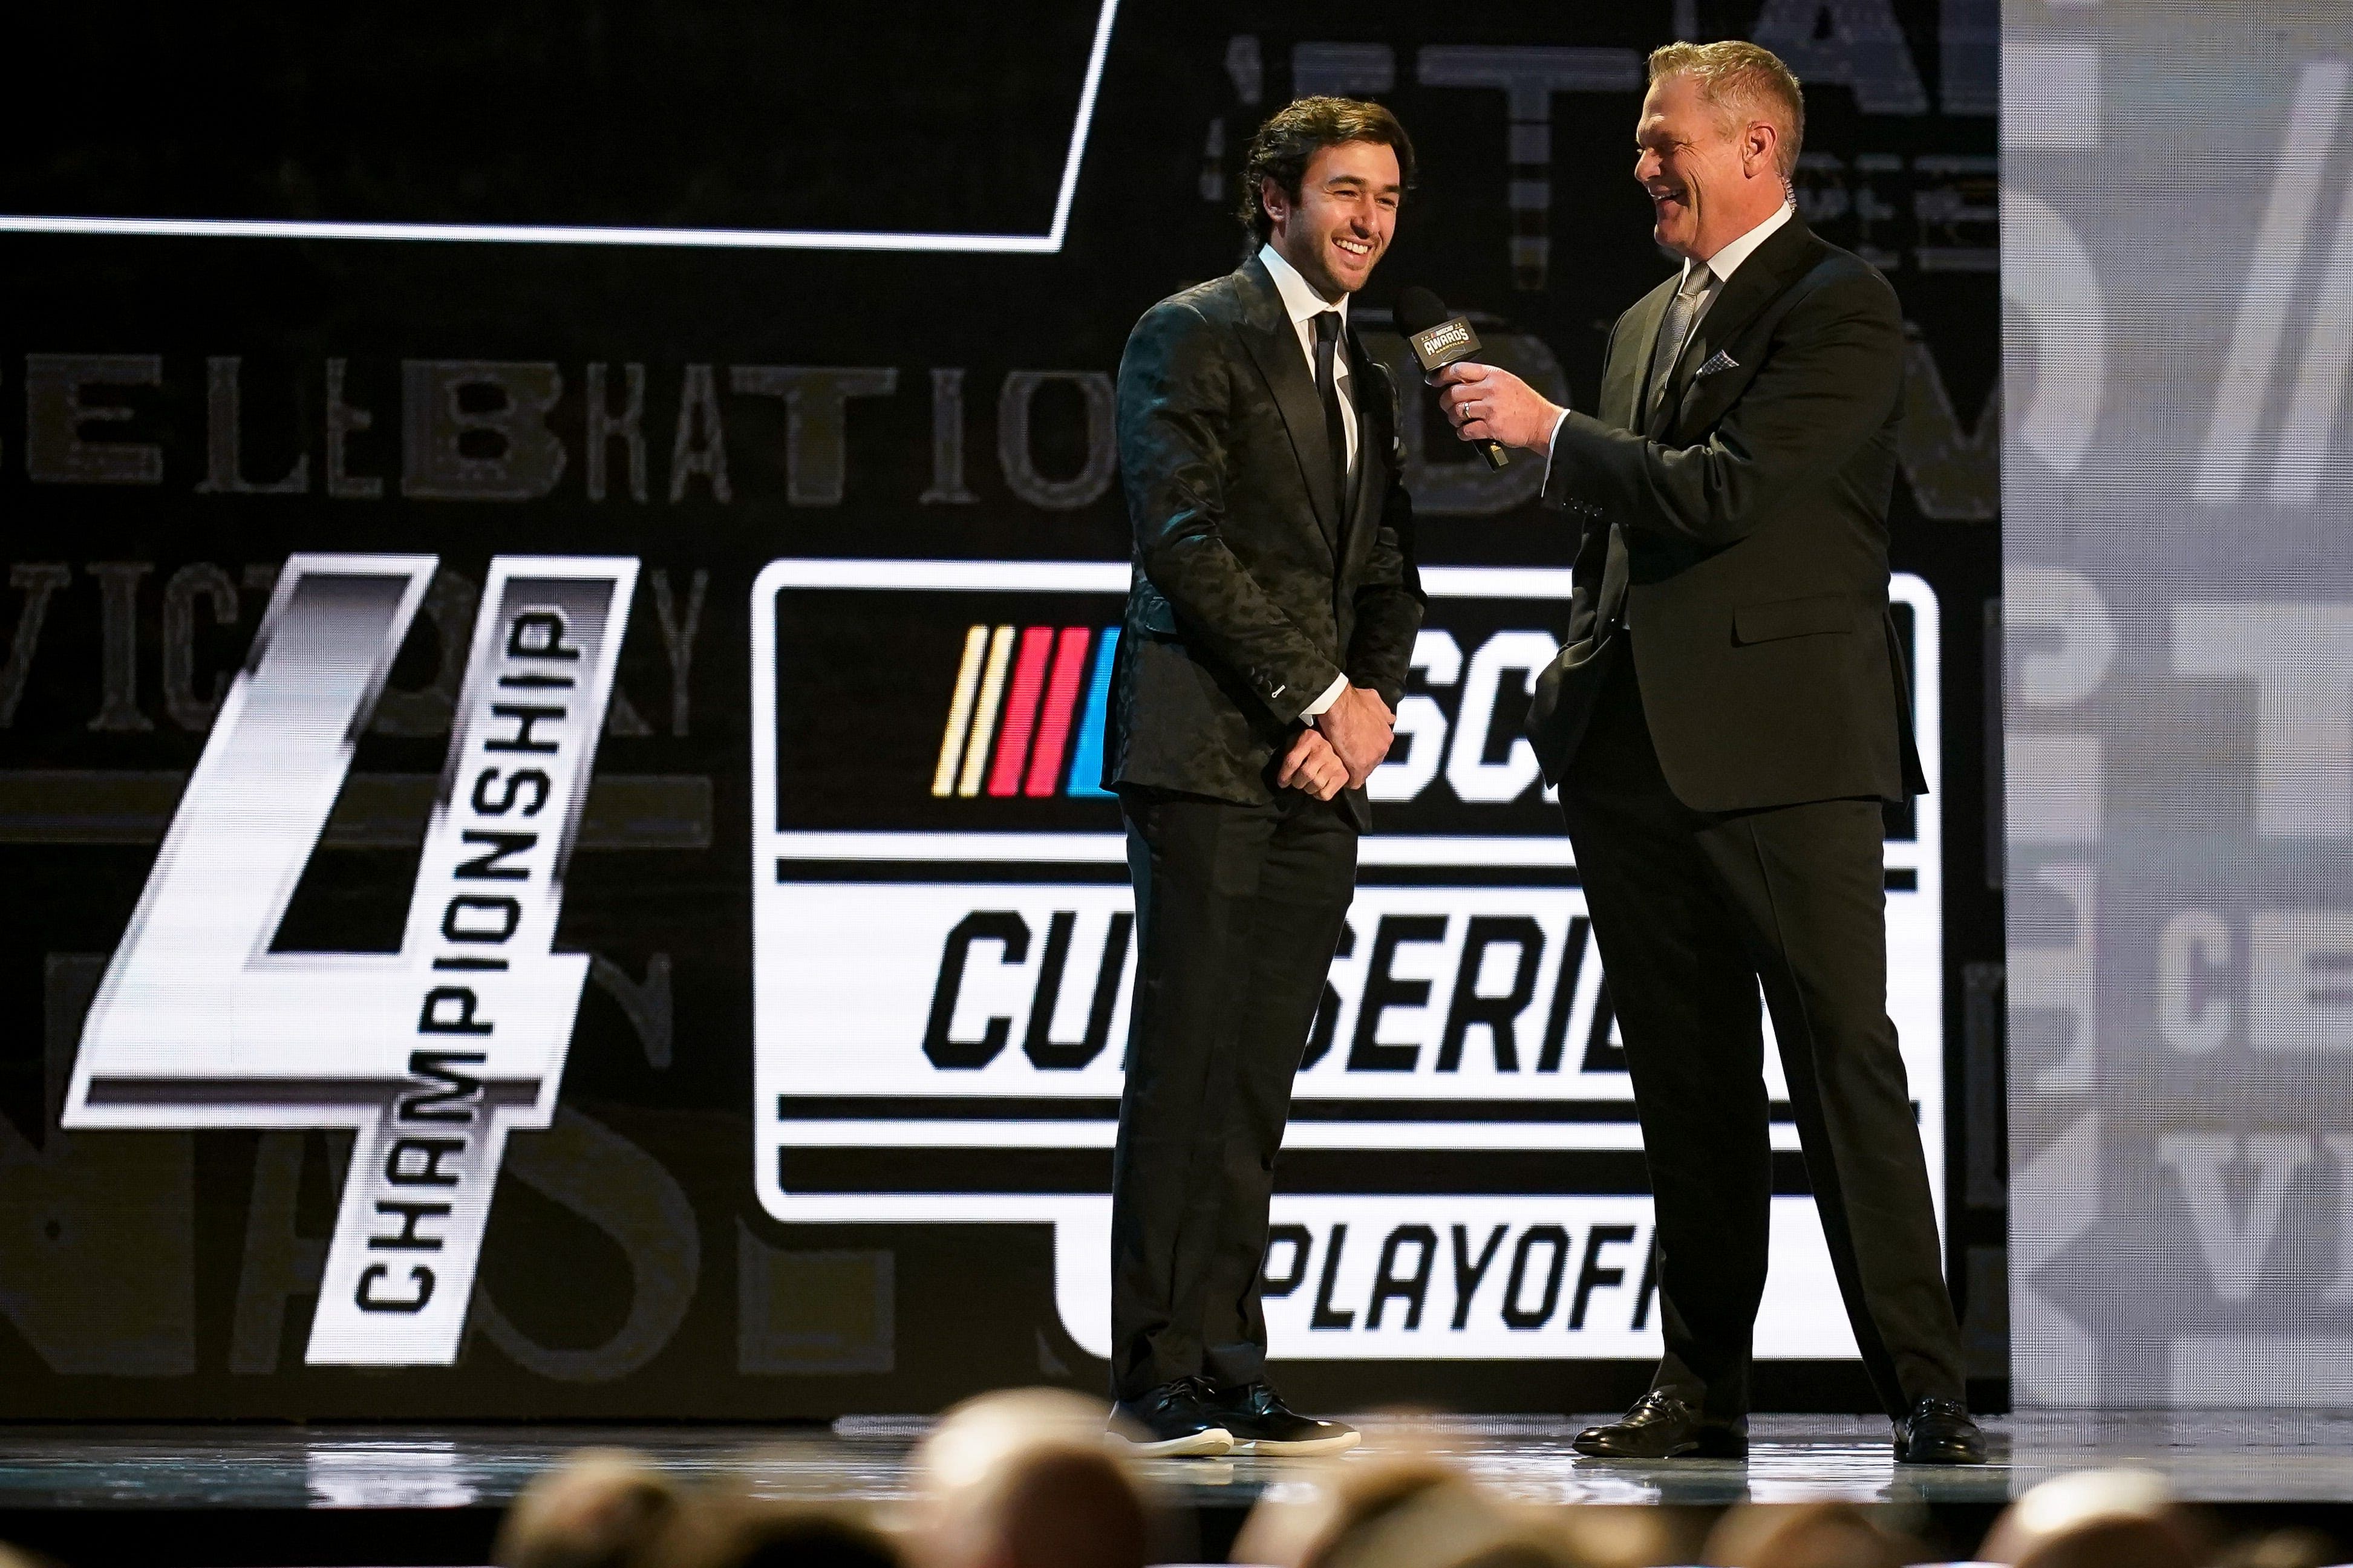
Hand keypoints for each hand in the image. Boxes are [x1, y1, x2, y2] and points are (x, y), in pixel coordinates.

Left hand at [1277, 727, 1348, 801]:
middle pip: (1305, 775)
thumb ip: (1288, 753)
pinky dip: (1318, 795)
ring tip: (1309, 783)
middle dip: (1297, 782)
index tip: (1282, 783)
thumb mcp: (1297, 740)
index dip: (1284, 775)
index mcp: (1309, 738)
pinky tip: (1319, 787)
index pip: (1292, 761)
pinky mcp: (1343, 776)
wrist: (1339, 744)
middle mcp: (1324, 750)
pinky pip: (1325, 794)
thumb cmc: (1312, 745)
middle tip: (1298, 781)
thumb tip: (1283, 775)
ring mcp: (1335, 763)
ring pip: (1315, 785)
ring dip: (1308, 788)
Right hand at [1316, 684, 1394, 788]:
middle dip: (1360, 758)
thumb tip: (1390, 718)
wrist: (1339, 705)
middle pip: (1372, 761)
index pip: (1378, 749)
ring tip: (1341, 762)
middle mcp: (1382, 747)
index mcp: (1386, 735)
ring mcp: (1372, 758)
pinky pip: (1355, 780)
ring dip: (1353, 767)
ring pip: (1364, 770)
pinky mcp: (1358, 767)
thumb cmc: (1353, 701)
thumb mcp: (1374, 700)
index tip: (1356, 747)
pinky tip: (1340, 774)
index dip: (1365, 749)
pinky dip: (1348, 779)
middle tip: (1346, 754)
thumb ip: (1383, 712)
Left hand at [1434, 363, 1564, 453]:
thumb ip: (1486, 380)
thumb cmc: (1525, 404)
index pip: (1460, 369)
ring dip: (1453, 418)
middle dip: (1445, 402)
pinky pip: (1466, 430)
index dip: (1443, 375)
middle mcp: (1490, 389)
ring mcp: (1490, 408)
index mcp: (1493, 375)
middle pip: (1454, 392)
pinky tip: (1465, 432)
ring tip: (1457, 421)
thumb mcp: (1508, 382)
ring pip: (1457, 412)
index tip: (1435, 380)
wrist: (1542, 422)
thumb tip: (1462, 383)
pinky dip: (1462, 433)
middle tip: (1446, 406)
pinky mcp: (1491, 427)